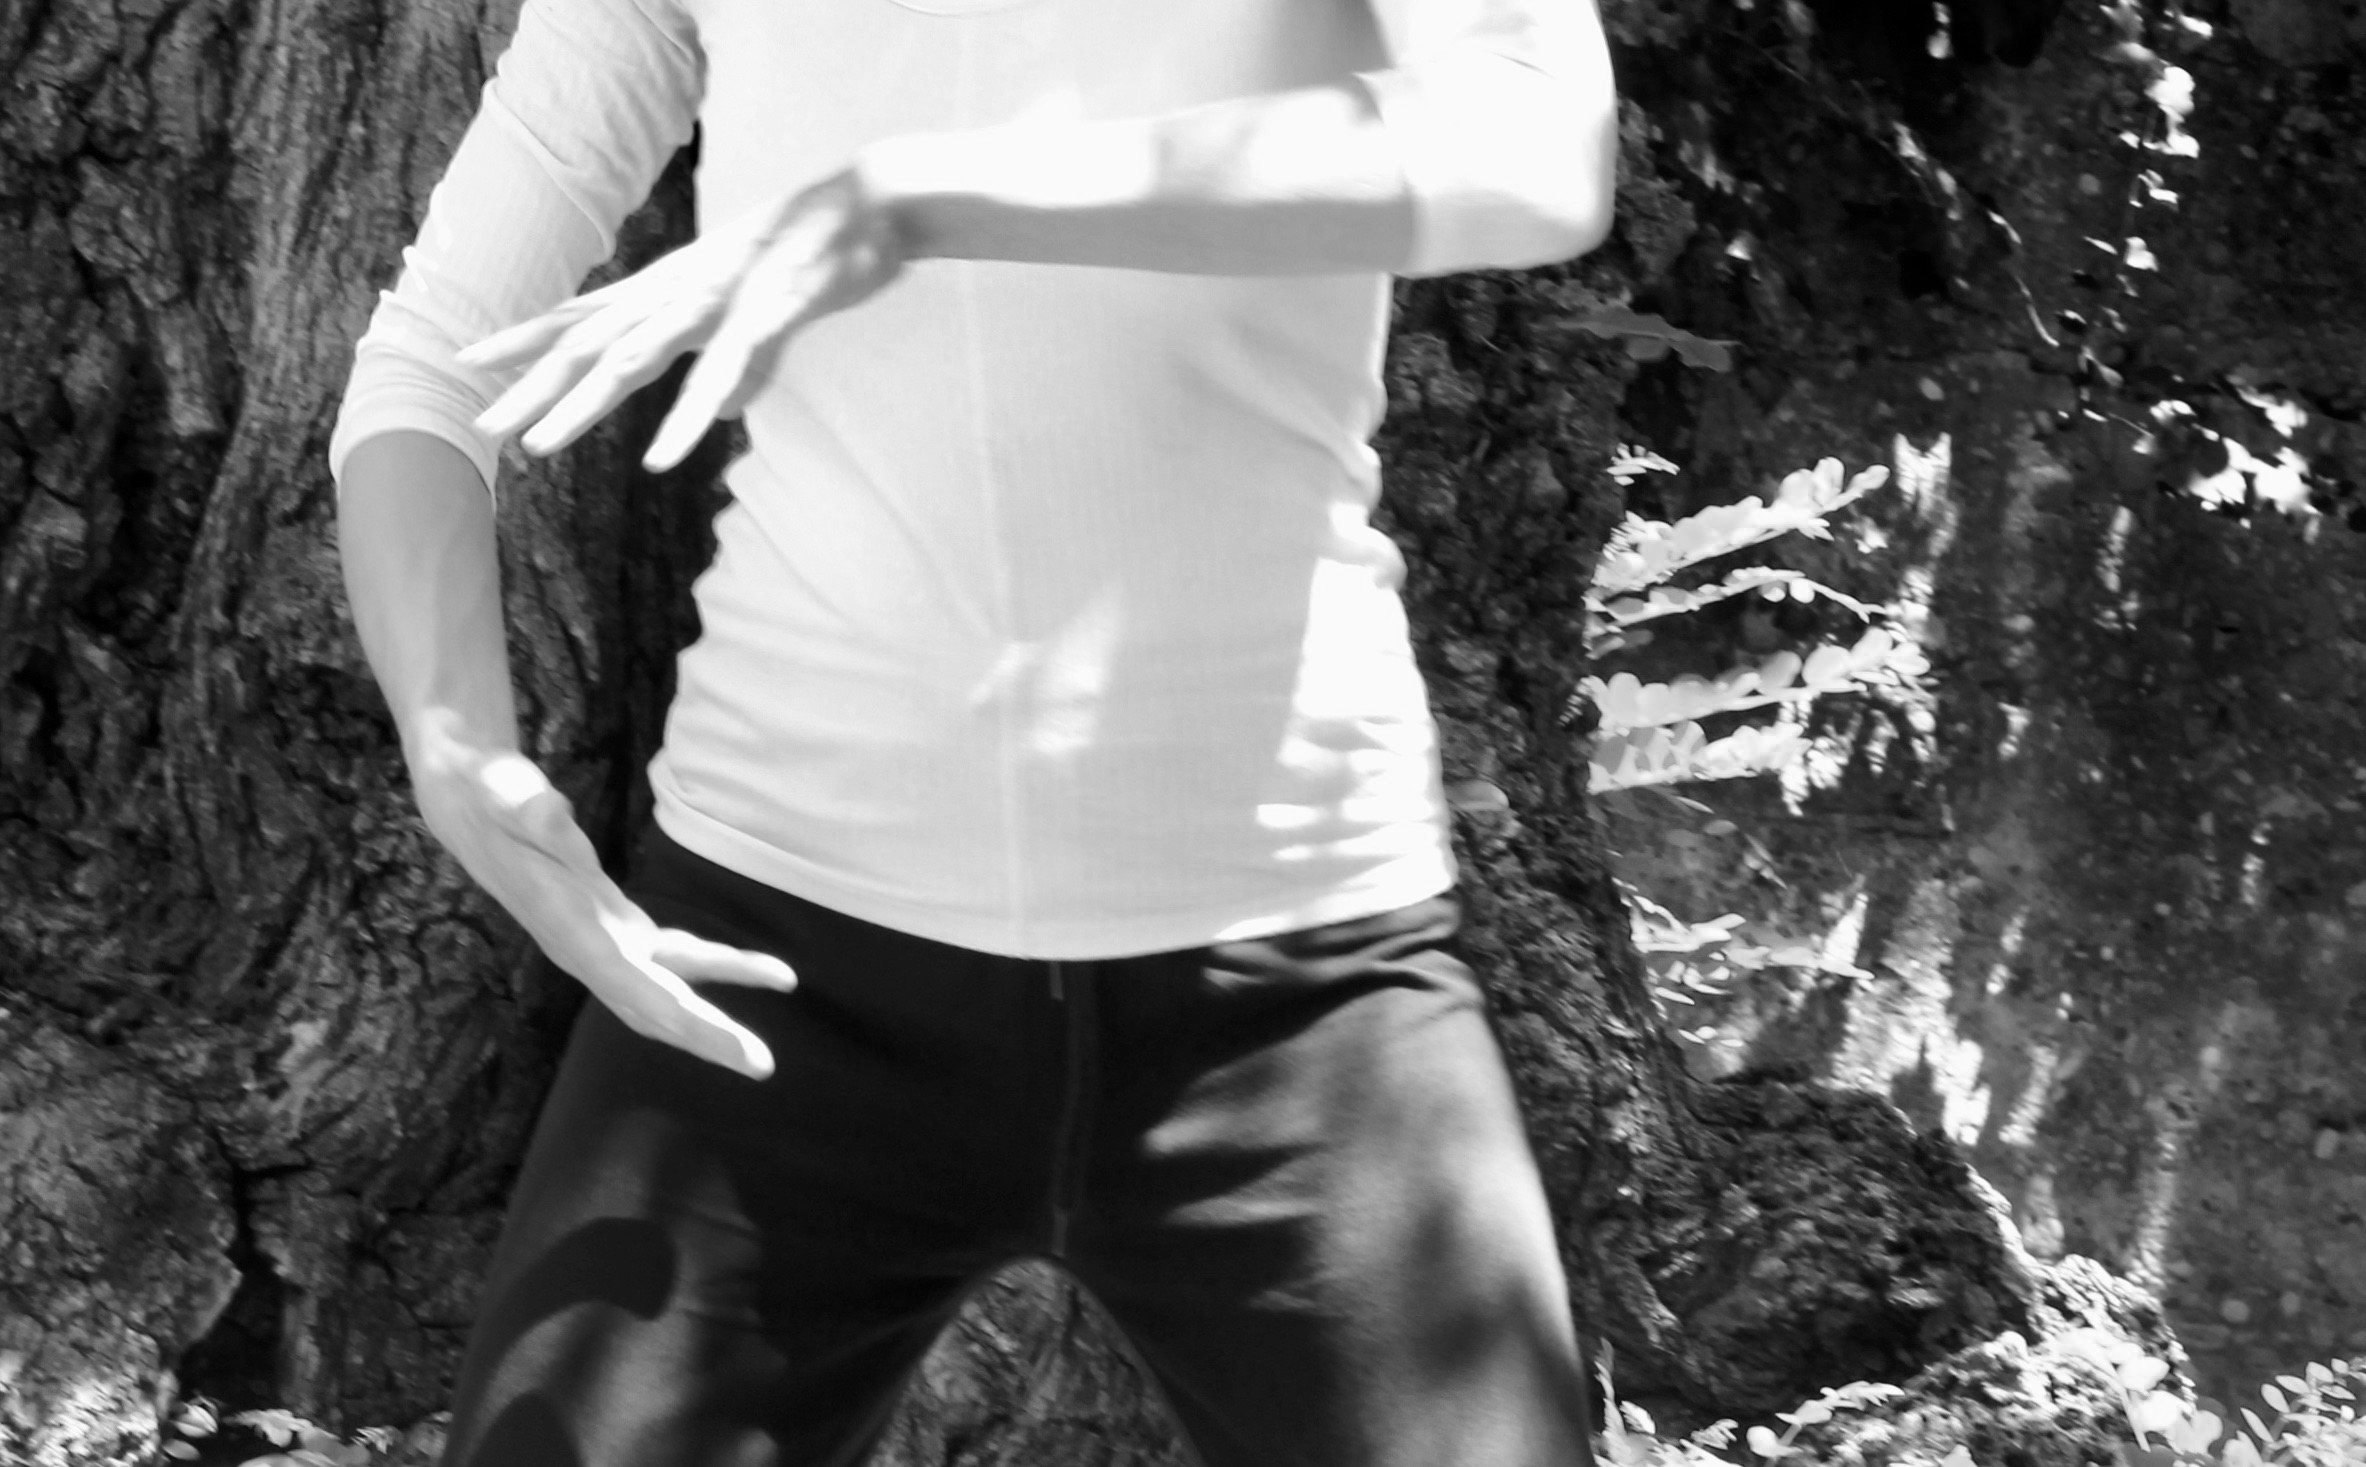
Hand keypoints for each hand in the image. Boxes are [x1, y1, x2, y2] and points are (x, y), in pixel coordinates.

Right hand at [408, 725, 799, 1078]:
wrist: (472, 806)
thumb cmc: (491, 798)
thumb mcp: (503, 794)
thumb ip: (527, 809)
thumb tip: (549, 813)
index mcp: (571, 933)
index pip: (635, 987)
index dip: (684, 1018)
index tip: (726, 1044)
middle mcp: (589, 950)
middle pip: (657, 1008)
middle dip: (708, 1038)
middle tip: (762, 1066)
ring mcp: (604, 943)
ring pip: (670, 989)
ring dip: (717, 1012)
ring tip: (775, 1010)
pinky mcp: (616, 927)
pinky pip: (675, 957)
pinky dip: (717, 966)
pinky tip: (755, 970)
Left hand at [459, 165, 908, 472]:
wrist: (877, 203)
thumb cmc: (820, 254)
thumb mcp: (768, 318)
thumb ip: (741, 366)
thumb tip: (726, 415)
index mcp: (675, 289)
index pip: (584, 315)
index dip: (525, 338)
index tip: (467, 362)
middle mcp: (681, 292)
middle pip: (591, 345)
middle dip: (533, 387)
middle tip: (482, 428)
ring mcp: (719, 302)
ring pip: (636, 362)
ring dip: (584, 406)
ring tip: (540, 446)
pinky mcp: (765, 317)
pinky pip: (720, 377)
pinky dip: (687, 419)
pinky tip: (663, 458)